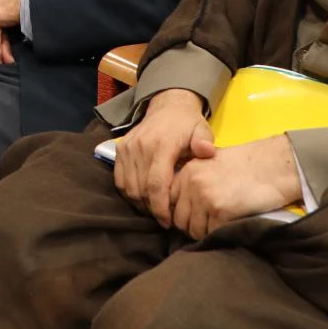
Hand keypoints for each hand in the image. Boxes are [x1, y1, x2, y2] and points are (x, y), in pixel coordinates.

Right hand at [113, 89, 210, 227]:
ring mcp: (128, 148)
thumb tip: (208, 152)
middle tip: (165, 219)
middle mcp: (141, 146)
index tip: (168, 222)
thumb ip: (204, 142)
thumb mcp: (202, 129)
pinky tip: (143, 199)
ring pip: (128, 187)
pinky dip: (129, 193)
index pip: (156, 183)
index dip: (160, 207)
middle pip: (140, 189)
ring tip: (155, 210)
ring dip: (140, 203)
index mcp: (162, 144)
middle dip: (151, 209)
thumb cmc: (187, 124)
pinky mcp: (120, 149)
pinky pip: (119, 180)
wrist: (167, 106)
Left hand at [168, 135, 301, 239]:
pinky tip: (230, 223)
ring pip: (193, 230)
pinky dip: (219, 233)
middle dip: (192, 225)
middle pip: (179, 220)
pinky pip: (211, 233)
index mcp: (187, 171)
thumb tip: (178, 207)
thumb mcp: (211, 165)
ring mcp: (205, 197)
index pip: (169, 202)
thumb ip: (193, 181)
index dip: (180, 212)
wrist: (273, 166)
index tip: (191, 217)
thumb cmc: (246, 167)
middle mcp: (191, 183)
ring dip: (206, 231)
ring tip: (220, 222)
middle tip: (209, 223)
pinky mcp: (220, 210)